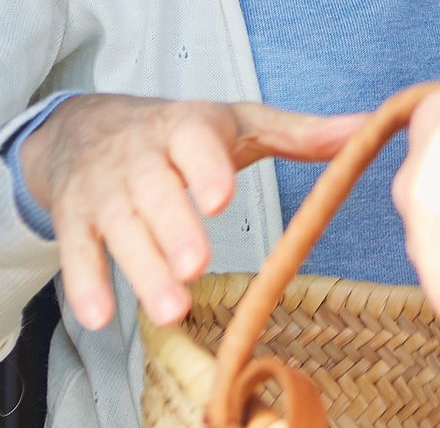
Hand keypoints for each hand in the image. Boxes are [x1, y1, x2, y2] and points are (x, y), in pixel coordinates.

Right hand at [20, 93, 363, 329]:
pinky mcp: (75, 218)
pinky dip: (85, 283)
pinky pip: (77, 249)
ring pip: (119, 226)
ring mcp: (104, 188)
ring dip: (141, 268)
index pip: (193, 140)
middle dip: (173, 228)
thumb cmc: (181, 132)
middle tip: (198, 267)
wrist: (85, 126)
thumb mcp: (238, 123)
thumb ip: (298, 132)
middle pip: (154, 190)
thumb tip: (364, 129)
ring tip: (169, 309)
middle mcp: (140, 155)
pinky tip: (100, 316)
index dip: (206, 167)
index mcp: (186, 126)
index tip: (221, 198)